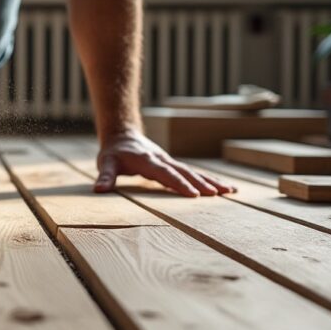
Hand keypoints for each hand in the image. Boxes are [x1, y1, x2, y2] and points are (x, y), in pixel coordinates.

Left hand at [94, 129, 234, 196]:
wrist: (123, 135)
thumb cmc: (113, 152)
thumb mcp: (105, 163)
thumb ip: (105, 176)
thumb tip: (99, 190)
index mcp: (147, 161)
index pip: (165, 174)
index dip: (179, 184)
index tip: (193, 194)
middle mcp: (163, 160)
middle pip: (185, 172)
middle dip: (202, 183)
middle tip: (219, 194)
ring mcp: (170, 162)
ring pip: (193, 171)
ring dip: (211, 181)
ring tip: (231, 191)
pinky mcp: (174, 165)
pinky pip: (193, 173)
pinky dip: (209, 180)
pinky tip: (224, 189)